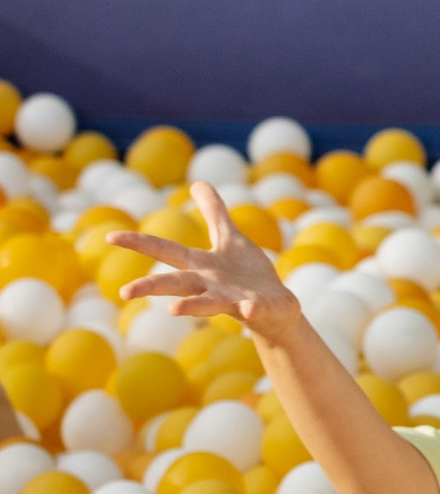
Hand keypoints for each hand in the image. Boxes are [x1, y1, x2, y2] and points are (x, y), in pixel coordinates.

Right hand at [105, 181, 301, 335]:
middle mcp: (209, 285)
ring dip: (192, 307)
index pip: (165, 251)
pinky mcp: (257, 308)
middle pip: (176, 283)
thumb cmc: (246, 274)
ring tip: (174, 311)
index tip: (109, 237)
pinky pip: (253, 310)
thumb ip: (214, 213)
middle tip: (124, 292)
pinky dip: (251, 310)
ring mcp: (232, 299)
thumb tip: (198, 183)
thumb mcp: (230, 238)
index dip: (138, 242)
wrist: (275, 309)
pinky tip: (249, 309)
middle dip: (151, 286)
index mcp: (201, 265)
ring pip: (207, 304)